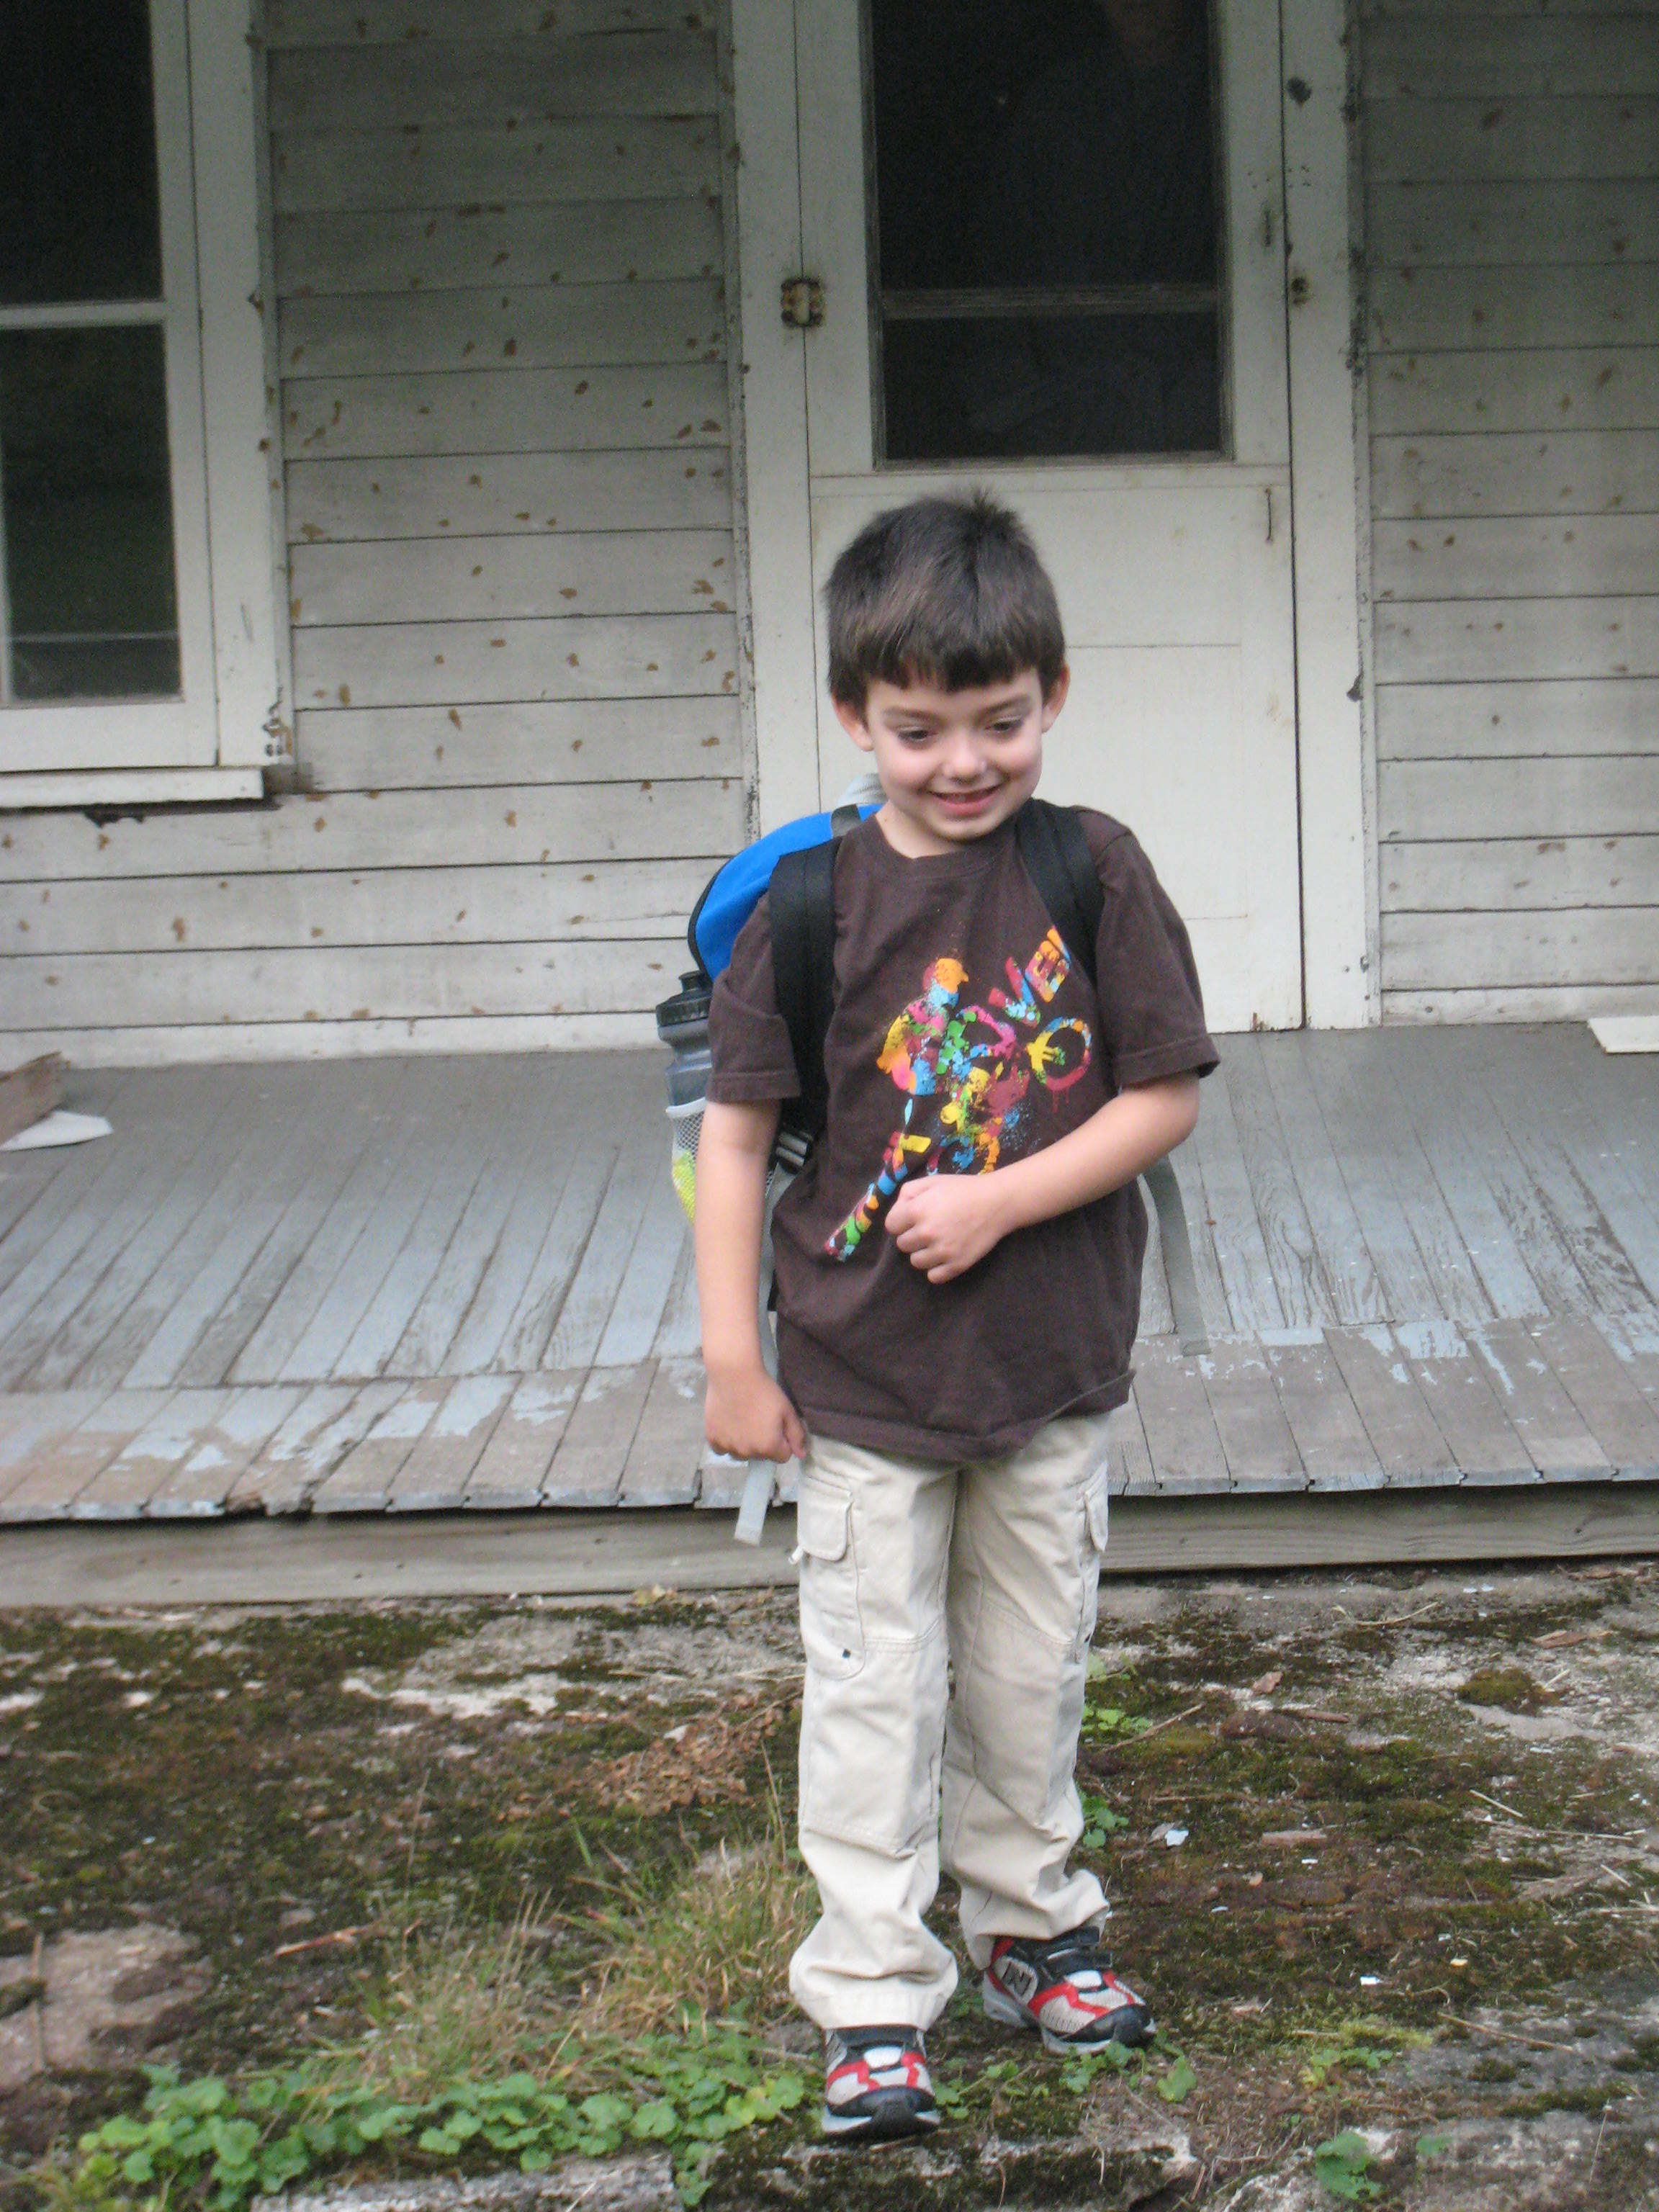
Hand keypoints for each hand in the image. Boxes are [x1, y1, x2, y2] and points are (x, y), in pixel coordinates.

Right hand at [705, 1362, 808, 1462]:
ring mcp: (728, 1447)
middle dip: (763, 1443)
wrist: (733, 1375)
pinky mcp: (712, 1439)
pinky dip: (726, 1441)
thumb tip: (801, 1455)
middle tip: (758, 1419)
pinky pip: (721, 1449)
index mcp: (768, 1447)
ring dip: (744, 1444)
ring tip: (742, 1421)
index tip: (776, 1425)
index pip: (782, 1456)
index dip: (782, 1441)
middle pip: (761, 1456)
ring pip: (741, 1454)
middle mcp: (747, 1452)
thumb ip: (796, 1435)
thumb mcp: (787, 1411)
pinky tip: (729, 1424)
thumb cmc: (764, 1391)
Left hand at [885, 1173, 1011, 1282]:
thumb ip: (908, 1193)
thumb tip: (898, 1210)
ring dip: (923, 1253)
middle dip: (912, 1236)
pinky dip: (937, 1269)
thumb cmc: (963, 1189)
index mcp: (917, 1210)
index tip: (913, 1218)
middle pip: (902, 1244)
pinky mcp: (956, 1266)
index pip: (891, 1226)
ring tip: (938, 1242)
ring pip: (915, 1262)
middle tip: (930, 1228)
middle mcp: (926, 1233)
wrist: (997, 1203)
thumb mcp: (932, 1181)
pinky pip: (933, 1276)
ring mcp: (941, 1252)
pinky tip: (945, 1256)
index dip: (901, 1221)